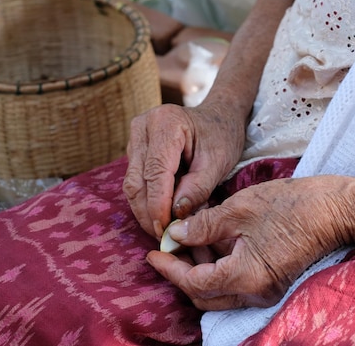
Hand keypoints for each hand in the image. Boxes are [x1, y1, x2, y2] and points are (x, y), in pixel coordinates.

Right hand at [123, 102, 245, 237]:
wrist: (219, 117)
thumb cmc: (222, 136)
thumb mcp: (218, 162)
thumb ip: (197, 188)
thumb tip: (176, 215)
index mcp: (165, 122)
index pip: (155, 172)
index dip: (158, 204)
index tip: (166, 229)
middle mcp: (143, 127)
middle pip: (137, 180)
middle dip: (149, 213)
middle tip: (164, 237)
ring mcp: (136, 137)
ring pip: (132, 184)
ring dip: (145, 211)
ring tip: (164, 230)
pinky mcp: (135, 149)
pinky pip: (135, 181)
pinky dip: (147, 202)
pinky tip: (161, 216)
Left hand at [146, 176, 351, 309]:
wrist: (337, 209)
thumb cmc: (292, 205)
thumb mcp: (240, 209)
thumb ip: (203, 225)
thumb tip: (177, 234)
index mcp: (246, 277)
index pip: (195, 283)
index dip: (170, 268)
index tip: (154, 253)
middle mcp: (257, 292)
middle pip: (206, 294)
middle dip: (183, 271)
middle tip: (170, 245)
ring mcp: (268, 288)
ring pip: (221, 289)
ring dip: (202, 266)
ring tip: (190, 234)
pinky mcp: (274, 279)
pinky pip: (238, 280)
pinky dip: (221, 263)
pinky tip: (213, 236)